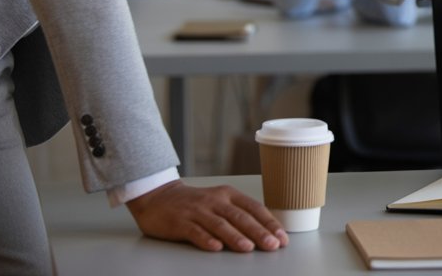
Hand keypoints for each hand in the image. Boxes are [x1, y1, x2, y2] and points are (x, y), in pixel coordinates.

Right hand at [126, 180, 287, 252]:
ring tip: (248, 248)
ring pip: (220, 224)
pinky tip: (215, 247)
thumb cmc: (194, 203)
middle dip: (258, 232)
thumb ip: (238, 214)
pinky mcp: (180, 222)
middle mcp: (215, 200)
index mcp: (228, 194)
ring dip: (235, 236)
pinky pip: (195, 231)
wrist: (158, 197)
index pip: (254, 208)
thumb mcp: (219, 202)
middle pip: (240, 217)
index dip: (269, 223)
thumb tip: (264, 232)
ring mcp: (197, 211)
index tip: (282, 237)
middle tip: (272, 245)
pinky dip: (206, 239)